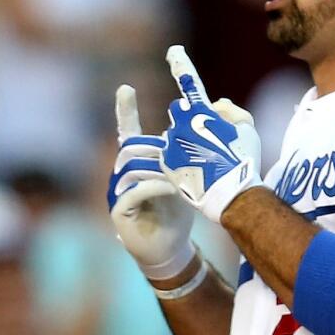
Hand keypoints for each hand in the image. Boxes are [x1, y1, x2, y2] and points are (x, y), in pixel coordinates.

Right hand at [108, 84, 195, 279]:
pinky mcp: (119, 210)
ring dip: (157, 168)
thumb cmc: (180, 208)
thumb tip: (216, 107)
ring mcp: (118, 191)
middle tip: (175, 152)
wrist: (172, 246)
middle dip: (154, 147)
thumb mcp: (190, 176)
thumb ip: (198, 148)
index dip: (125, 109)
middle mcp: (124, 173)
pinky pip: (133, 191)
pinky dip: (153, 186)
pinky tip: (171, 188)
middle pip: (132, 146)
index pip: (128, 129)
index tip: (126, 88)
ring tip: (179, 176)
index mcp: (140, 161)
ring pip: (131, 166)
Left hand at [159, 46, 261, 222]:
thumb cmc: (243, 159)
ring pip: (175, 133)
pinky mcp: (165, 162)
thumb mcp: (247, 129)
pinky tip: (196, 169)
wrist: (230, 194)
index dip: (181, 63)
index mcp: (200, 111)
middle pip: (180, 110)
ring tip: (205, 160)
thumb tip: (216, 103)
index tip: (173, 50)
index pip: (189, 81)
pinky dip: (180, 157)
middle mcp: (180, 123)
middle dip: (190, 117)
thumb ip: (231, 110)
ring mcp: (171, 143)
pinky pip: (170, 153)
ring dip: (186, 140)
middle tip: (207, 136)